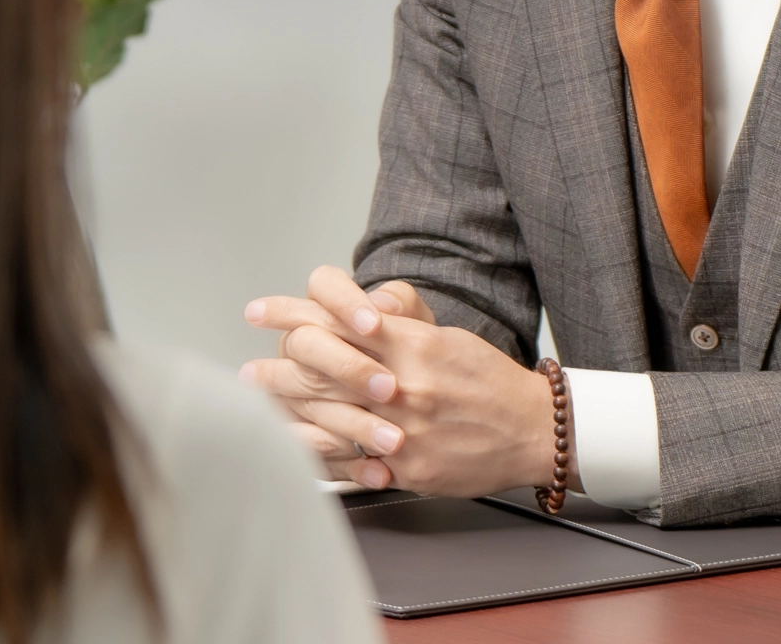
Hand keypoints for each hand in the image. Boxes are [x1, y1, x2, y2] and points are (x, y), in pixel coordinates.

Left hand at [241, 265, 570, 498]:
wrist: (533, 429)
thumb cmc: (487, 380)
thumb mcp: (443, 337)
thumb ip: (396, 328)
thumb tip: (354, 312)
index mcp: (410, 345)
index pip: (336, 320)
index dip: (289, 313)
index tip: (260, 313)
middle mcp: (401, 385)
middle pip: (319, 370)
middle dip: (274, 369)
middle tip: (248, 371)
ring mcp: (402, 430)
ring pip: (327, 419)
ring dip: (285, 414)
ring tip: (260, 412)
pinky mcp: (407, 469)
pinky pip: (351, 465)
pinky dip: (318, 457)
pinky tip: (294, 450)